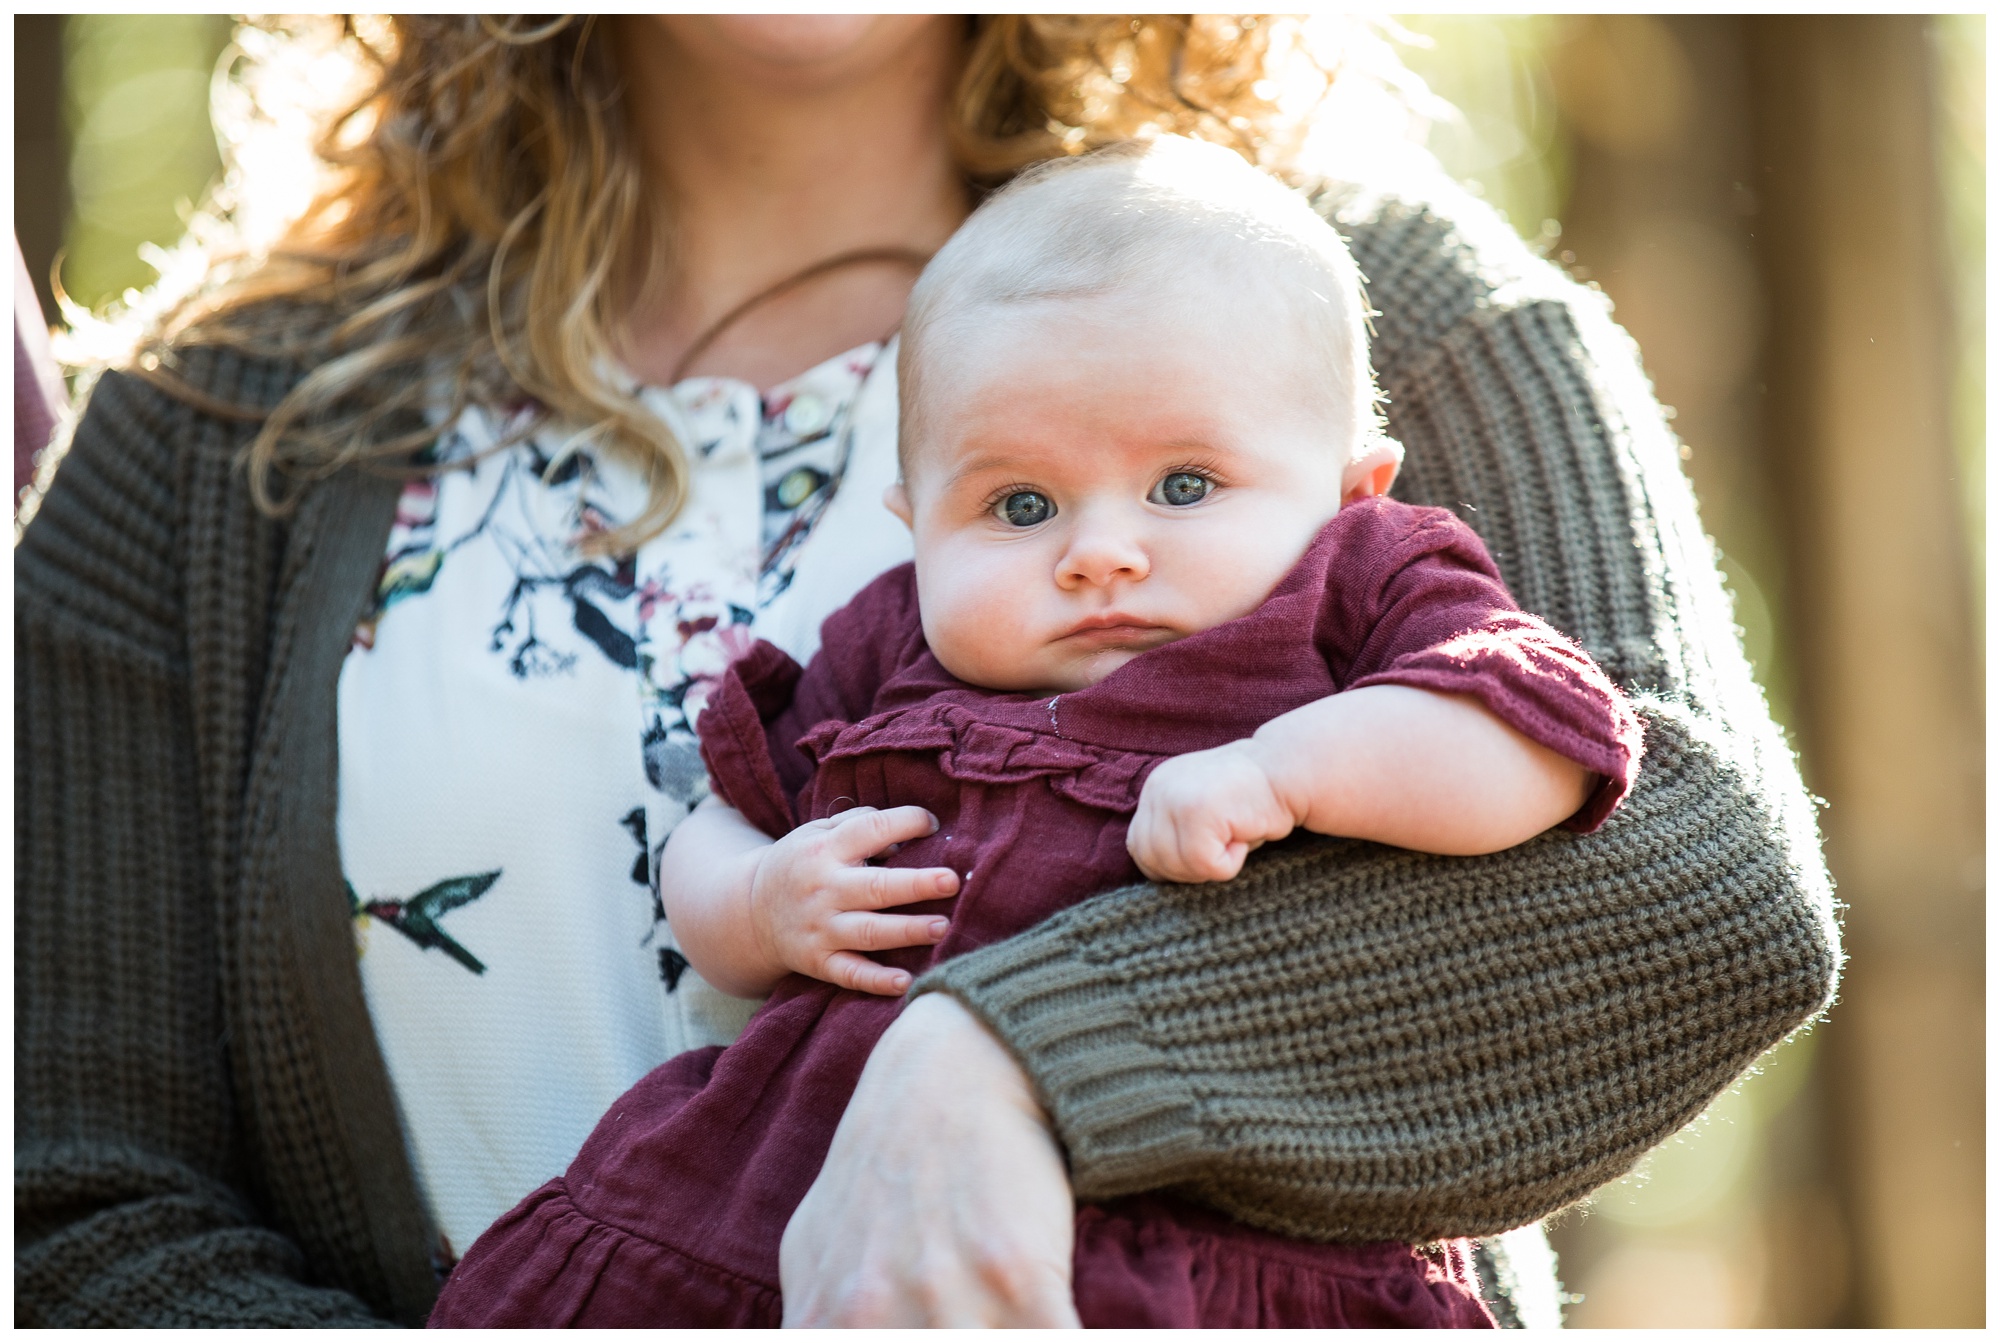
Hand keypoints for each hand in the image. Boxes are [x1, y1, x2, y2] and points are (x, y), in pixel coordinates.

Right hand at [750, 805, 959, 994]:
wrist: (749, 912)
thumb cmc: (799, 864)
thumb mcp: (815, 832)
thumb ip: (857, 824)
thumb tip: (903, 835)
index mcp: (824, 849)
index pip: (871, 829)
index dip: (907, 823)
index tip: (932, 825)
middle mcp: (823, 889)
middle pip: (876, 887)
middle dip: (916, 885)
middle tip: (952, 881)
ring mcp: (820, 928)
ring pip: (869, 932)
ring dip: (907, 930)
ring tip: (942, 927)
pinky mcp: (817, 961)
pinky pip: (849, 973)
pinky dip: (876, 980)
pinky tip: (905, 981)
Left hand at [780, 994, 1080, 1326]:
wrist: (958, 1070)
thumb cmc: (885, 1160)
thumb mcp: (814, 1245)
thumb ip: (809, 1323)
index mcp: (822, 1325)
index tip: (919, 1342)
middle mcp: (874, 1320)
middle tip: (969, 1329)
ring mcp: (948, 1302)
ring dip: (1001, 1341)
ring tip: (1003, 1324)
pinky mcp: (1021, 1280)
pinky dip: (1060, 1342)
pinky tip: (1057, 1323)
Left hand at [1127, 740, 1298, 882]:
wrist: (1289, 771)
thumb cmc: (1252, 800)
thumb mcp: (1201, 810)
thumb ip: (1173, 831)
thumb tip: (1155, 870)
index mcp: (1156, 788)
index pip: (1139, 847)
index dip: (1169, 865)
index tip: (1203, 856)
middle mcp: (1158, 789)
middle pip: (1151, 861)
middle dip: (1187, 871)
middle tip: (1222, 852)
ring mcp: (1175, 799)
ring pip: (1177, 867)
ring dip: (1210, 867)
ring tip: (1234, 838)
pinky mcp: (1197, 812)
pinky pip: (1205, 865)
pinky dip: (1229, 864)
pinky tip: (1243, 837)